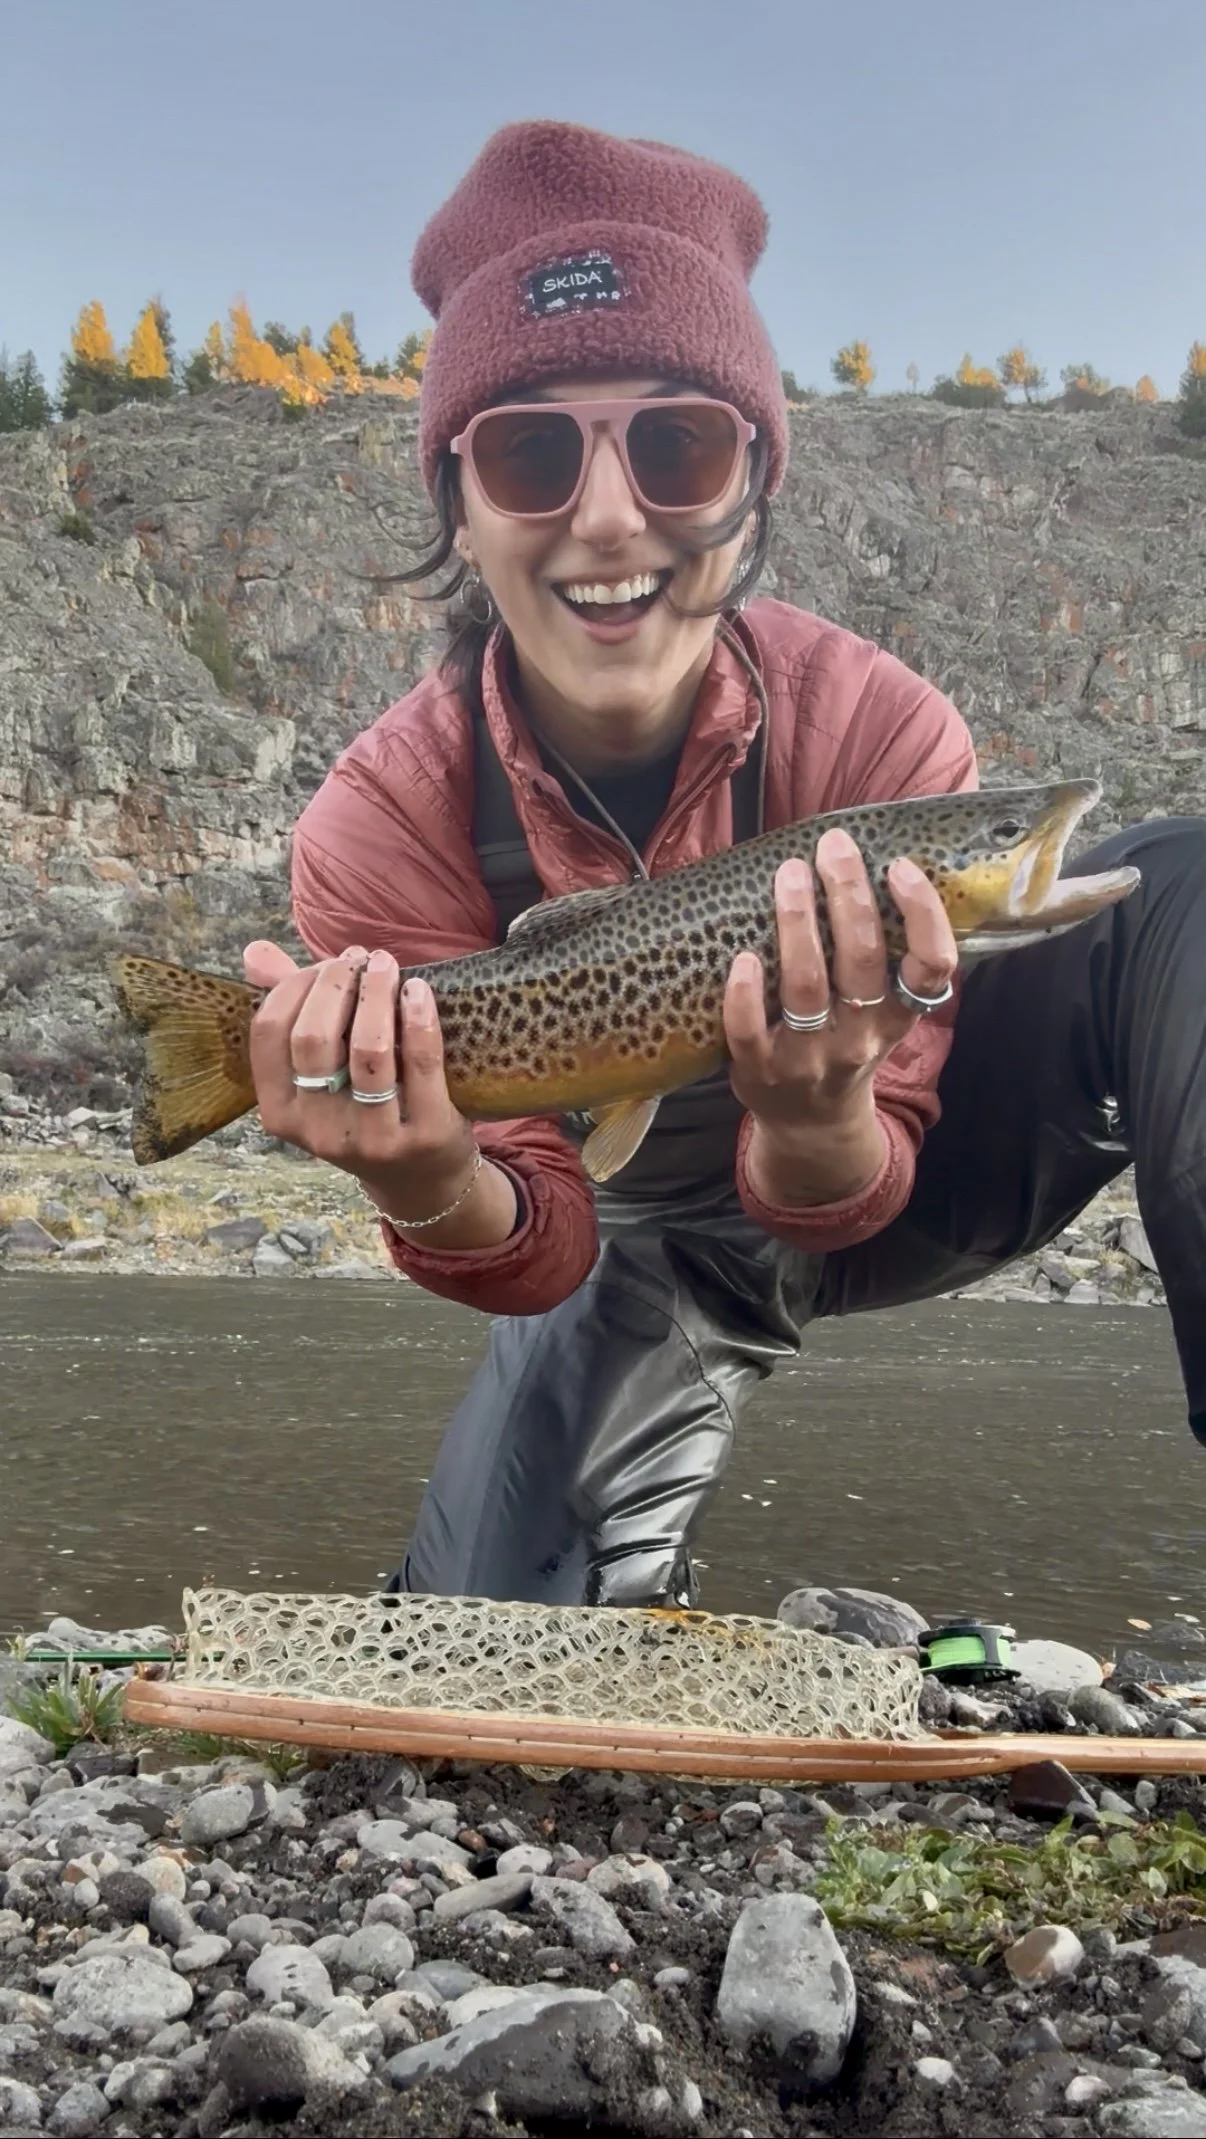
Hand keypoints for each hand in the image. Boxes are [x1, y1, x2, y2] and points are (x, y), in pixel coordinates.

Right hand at [242, 940, 477, 1217]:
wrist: (419, 1178)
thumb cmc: (361, 1109)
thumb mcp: (320, 1073)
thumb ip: (289, 1011)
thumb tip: (254, 951)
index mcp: (280, 1112)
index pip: (270, 1032)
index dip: (297, 984)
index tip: (328, 964)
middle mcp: (318, 1132)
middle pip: (315, 1036)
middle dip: (338, 982)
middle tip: (363, 958)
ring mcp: (372, 1139)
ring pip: (367, 1048)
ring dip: (377, 992)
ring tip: (388, 966)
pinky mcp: (423, 1134)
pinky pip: (419, 1062)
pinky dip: (418, 1016)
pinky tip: (418, 991)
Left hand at [724, 830, 956, 1198]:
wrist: (812, 1124)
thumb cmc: (846, 1045)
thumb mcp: (881, 1013)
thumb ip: (881, 956)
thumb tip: (863, 865)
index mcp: (897, 1016)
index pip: (931, 966)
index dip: (923, 916)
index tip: (900, 867)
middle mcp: (860, 1036)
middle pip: (863, 959)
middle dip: (848, 895)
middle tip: (833, 848)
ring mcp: (810, 1057)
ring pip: (806, 986)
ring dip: (797, 924)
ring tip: (789, 874)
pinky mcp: (761, 1070)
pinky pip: (751, 1029)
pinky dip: (746, 994)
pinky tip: (742, 957)